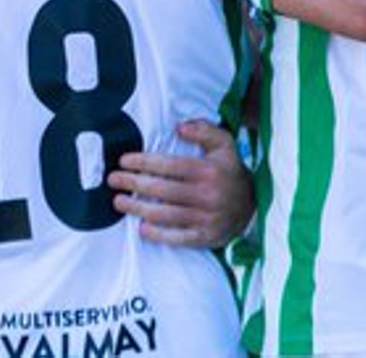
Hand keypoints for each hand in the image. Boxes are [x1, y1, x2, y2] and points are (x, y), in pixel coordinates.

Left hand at [108, 120, 254, 247]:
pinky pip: (178, 238)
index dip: (144, 162)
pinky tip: (141, 228)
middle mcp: (208, 194)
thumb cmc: (230, 171)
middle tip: (113, 180)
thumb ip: (204, 130)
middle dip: (134, 183)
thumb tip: (179, 127)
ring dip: (138, 208)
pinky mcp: (206, 236)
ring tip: (119, 202)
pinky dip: (158, 235)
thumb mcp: (224, 144)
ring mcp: (206, 218)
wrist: (252, 205)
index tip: (124, 161)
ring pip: (166, 214)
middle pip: (163, 190)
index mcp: (209, 170)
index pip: (170, 165)